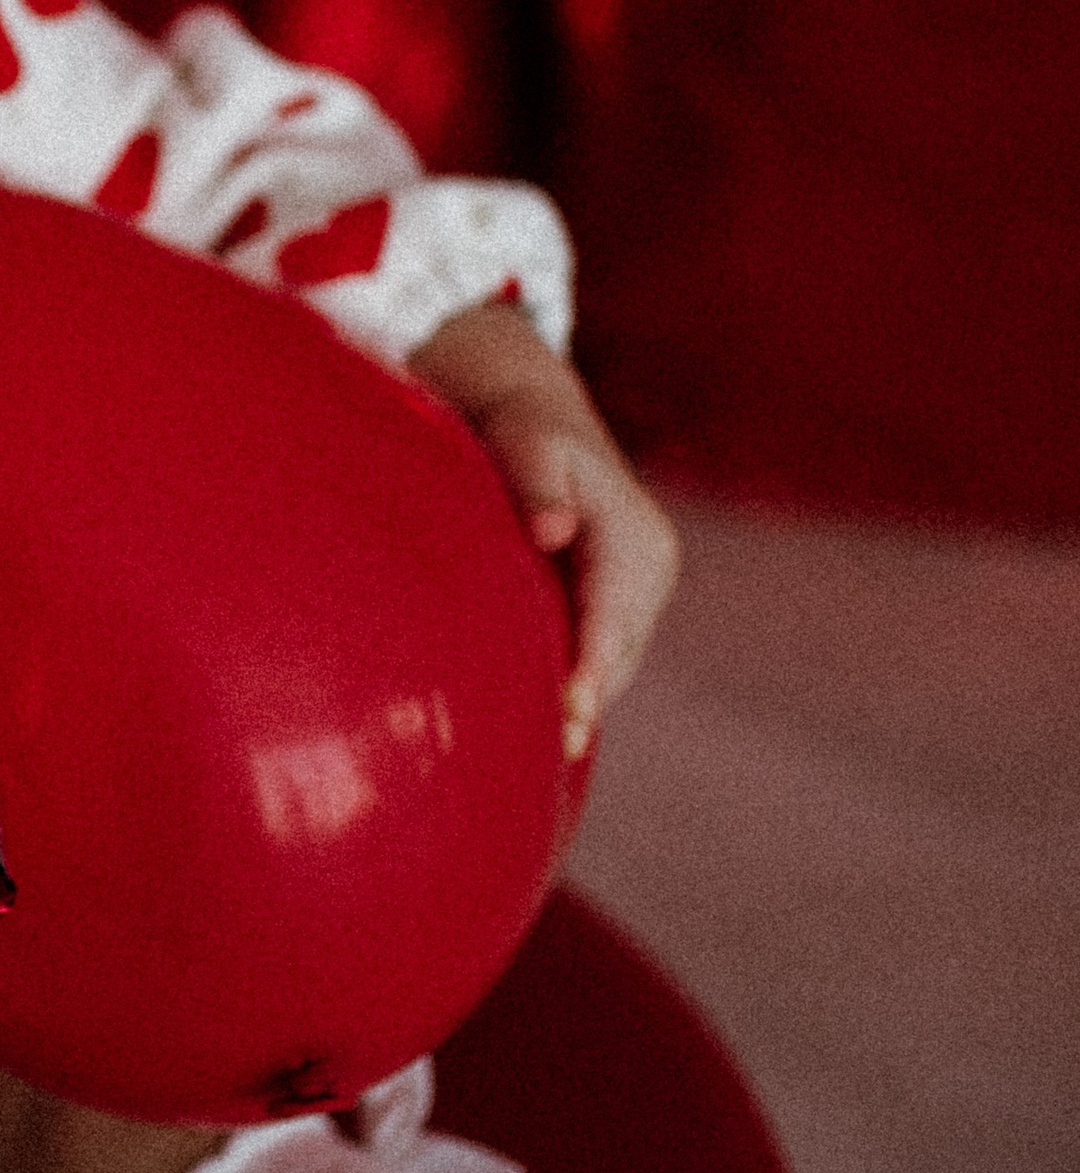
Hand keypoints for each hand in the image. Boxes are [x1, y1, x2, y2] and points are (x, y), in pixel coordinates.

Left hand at [409, 304, 678, 759]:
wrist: (540, 420)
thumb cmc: (522, 430)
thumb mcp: (526, 445)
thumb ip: (535, 487)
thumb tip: (553, 531)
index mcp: (635, 538)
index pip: (612, 614)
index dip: (592, 665)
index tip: (574, 710)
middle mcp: (650, 569)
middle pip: (617, 648)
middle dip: (587, 699)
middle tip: (550, 751)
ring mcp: (640, 590)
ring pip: (612, 658)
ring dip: (583, 700)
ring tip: (545, 753)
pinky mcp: (618, 602)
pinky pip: (599, 650)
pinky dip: (577, 681)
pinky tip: (544, 722)